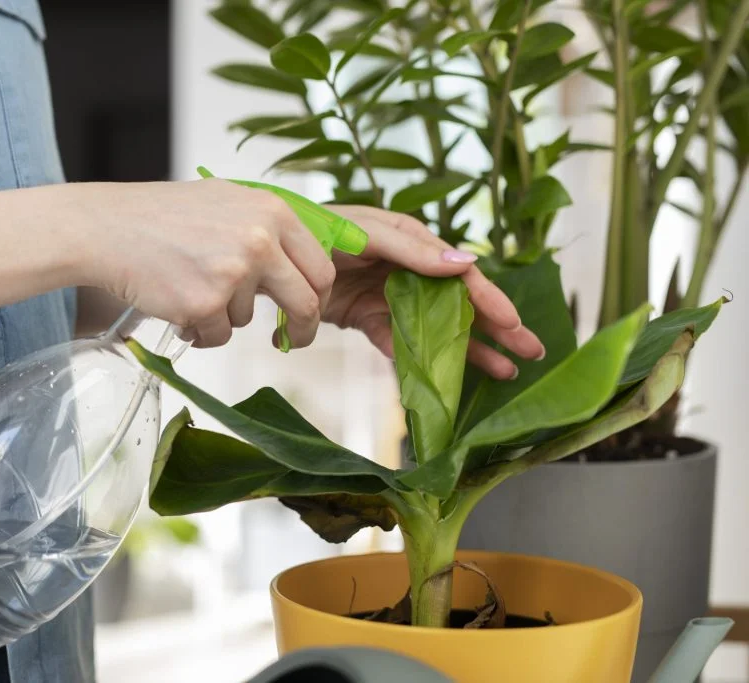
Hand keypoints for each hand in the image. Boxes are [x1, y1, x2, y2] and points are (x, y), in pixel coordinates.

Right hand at [86, 180, 334, 347]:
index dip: (318, 297)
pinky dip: (198, 330)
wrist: (106, 227)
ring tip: (187, 287)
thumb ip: (267, 228)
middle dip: (301, 329)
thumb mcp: (227, 202)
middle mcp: (260, 240)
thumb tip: (302, 264)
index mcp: (272, 212)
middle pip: (305, 302)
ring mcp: (234, 273)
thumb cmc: (161, 216)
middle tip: (289, 340)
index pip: (320, 267)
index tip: (308, 313)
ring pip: (247, 319)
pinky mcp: (205, 303)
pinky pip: (217, 335)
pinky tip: (174, 303)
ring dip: (222, 316)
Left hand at [322, 205, 544, 379]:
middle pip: (460, 303)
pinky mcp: (369, 320)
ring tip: (504, 372)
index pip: (462, 274)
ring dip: (469, 349)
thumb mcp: (367, 235)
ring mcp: (391, 298)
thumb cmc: (320, 230)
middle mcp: (409, 271)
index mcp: (414, 243)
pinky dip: (422, 361)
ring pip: (438, 328)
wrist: (273, 254)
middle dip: (496, 328)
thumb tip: (465, 262)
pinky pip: (402, 344)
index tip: (514, 323)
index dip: (490, 299)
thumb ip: (412, 249)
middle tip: (531, 352)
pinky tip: (449, 379)